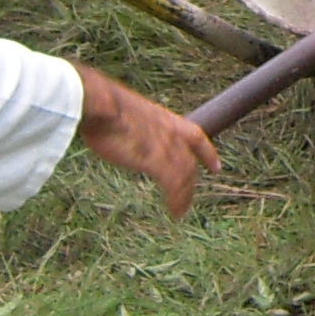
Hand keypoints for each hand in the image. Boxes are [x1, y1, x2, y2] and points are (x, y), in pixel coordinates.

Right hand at [74, 64, 213, 219]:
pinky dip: (177, 201)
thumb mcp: (124, 111)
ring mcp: (166, 146)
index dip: (206, 152)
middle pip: (190, 161)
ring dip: (184, 195)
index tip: (215, 166)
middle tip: (190, 195)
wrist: (98, 103)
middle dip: (192, 179)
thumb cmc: (100, 104)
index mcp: (163, 118)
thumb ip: (130, 123)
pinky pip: (175, 186)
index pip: (195, 136)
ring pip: (185, 175)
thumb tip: (117, 130)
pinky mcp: (157, 160)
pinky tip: (175, 212)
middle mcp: (170, 132)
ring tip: (180, 210)